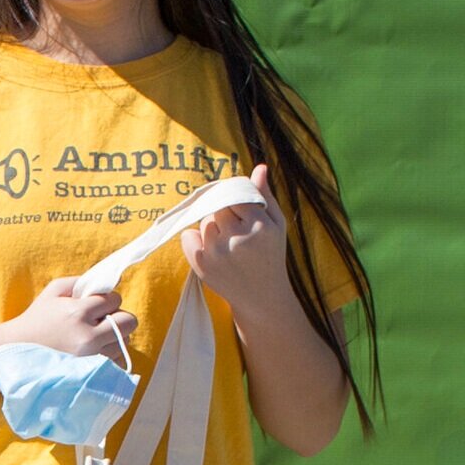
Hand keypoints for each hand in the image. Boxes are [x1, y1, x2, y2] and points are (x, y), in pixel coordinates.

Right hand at [9, 277, 135, 364]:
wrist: (19, 351)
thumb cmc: (37, 318)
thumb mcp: (53, 291)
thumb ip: (81, 281)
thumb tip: (111, 281)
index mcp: (78, 312)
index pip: (115, 299)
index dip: (107, 299)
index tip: (96, 304)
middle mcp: (88, 336)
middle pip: (128, 321)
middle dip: (118, 317)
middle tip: (102, 319)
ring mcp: (92, 357)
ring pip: (125, 340)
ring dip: (114, 335)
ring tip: (94, 335)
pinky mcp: (92, 372)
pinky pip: (117, 359)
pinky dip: (110, 352)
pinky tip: (94, 350)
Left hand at [181, 162, 291, 316]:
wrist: (262, 297)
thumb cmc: (270, 255)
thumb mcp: (276, 225)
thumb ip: (265, 196)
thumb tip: (259, 167)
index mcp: (259, 226)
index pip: (235, 194)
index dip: (236, 200)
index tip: (239, 210)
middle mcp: (237, 238)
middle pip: (217, 206)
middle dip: (224, 213)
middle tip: (236, 229)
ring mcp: (217, 252)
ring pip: (204, 220)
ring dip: (212, 227)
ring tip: (229, 244)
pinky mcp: (201, 264)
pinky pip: (188, 235)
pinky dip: (195, 239)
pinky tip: (213, 251)